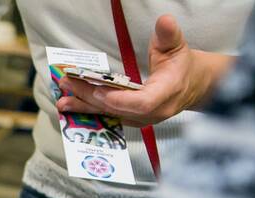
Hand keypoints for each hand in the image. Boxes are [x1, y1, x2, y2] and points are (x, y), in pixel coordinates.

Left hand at [56, 15, 227, 126]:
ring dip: (85, 108)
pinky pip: (109, 117)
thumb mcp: (178, 46)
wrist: (192, 86)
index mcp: (167, 93)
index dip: (120, 101)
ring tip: (63, 101)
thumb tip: (164, 21)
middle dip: (91, 98)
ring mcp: (142, 119)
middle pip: (118, 110)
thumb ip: (169, 35)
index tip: (98, 92)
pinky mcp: (132, 120)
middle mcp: (153, 112)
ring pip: (110, 116)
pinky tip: (72, 106)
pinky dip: (90, 110)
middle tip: (69, 85)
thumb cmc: (183, 65)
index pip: (142, 104)